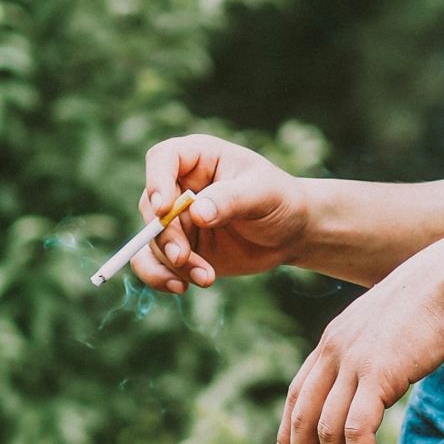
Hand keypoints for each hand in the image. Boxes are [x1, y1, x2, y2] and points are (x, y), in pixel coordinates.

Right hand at [130, 133, 305, 293]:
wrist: (292, 233)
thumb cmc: (281, 200)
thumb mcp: (264, 193)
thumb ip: (232, 199)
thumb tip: (197, 214)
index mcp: (200, 158)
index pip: (164, 158)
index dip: (156, 181)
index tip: (164, 209)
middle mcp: (180, 185)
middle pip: (152, 206)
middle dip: (165, 236)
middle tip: (183, 258)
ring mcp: (177, 218)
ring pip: (150, 240)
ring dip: (170, 263)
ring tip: (205, 277)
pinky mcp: (180, 247)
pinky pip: (154, 262)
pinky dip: (162, 276)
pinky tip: (183, 286)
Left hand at [275, 242, 443, 443]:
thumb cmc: (432, 299)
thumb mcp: (389, 323)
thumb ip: (374, 349)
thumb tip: (380, 377)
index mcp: (334, 339)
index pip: (300, 392)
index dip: (287, 430)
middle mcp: (334, 351)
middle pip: (302, 416)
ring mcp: (353, 363)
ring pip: (327, 430)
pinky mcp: (378, 375)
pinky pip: (356, 431)